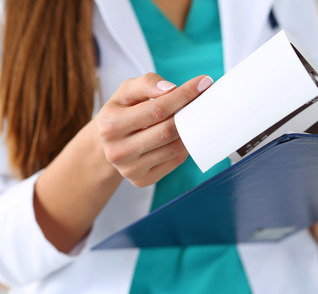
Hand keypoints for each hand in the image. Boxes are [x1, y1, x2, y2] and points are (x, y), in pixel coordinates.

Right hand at [96, 73, 212, 186]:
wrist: (108, 143)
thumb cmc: (122, 112)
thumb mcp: (126, 92)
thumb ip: (146, 83)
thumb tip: (171, 89)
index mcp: (110, 125)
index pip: (157, 109)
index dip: (183, 96)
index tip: (203, 83)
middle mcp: (117, 150)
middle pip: (167, 130)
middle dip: (190, 113)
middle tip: (204, 101)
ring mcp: (130, 169)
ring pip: (174, 148)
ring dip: (190, 131)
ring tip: (196, 117)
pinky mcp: (142, 180)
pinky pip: (174, 162)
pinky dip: (184, 147)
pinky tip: (185, 135)